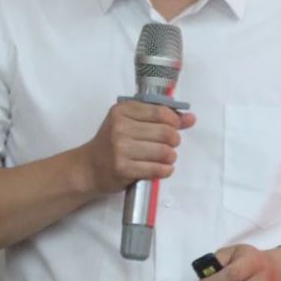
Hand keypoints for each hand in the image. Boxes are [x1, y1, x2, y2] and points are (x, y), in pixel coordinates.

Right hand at [78, 101, 194, 194]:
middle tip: (169, 145)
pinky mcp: (123, 169)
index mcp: (121, 110)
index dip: (174, 121)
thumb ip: (160, 118)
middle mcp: (120, 127)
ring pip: (164, 152)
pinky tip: (161, 168)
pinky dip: (165, 170)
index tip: (173, 127)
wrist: (89, 167)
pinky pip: (157, 169)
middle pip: (165, 132)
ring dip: (170, 157)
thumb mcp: (130, 123)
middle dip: (174, 140)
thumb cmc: (112, 143)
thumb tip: (190, 118)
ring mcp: (120, 149)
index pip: (160, 112)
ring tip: (165, 158)